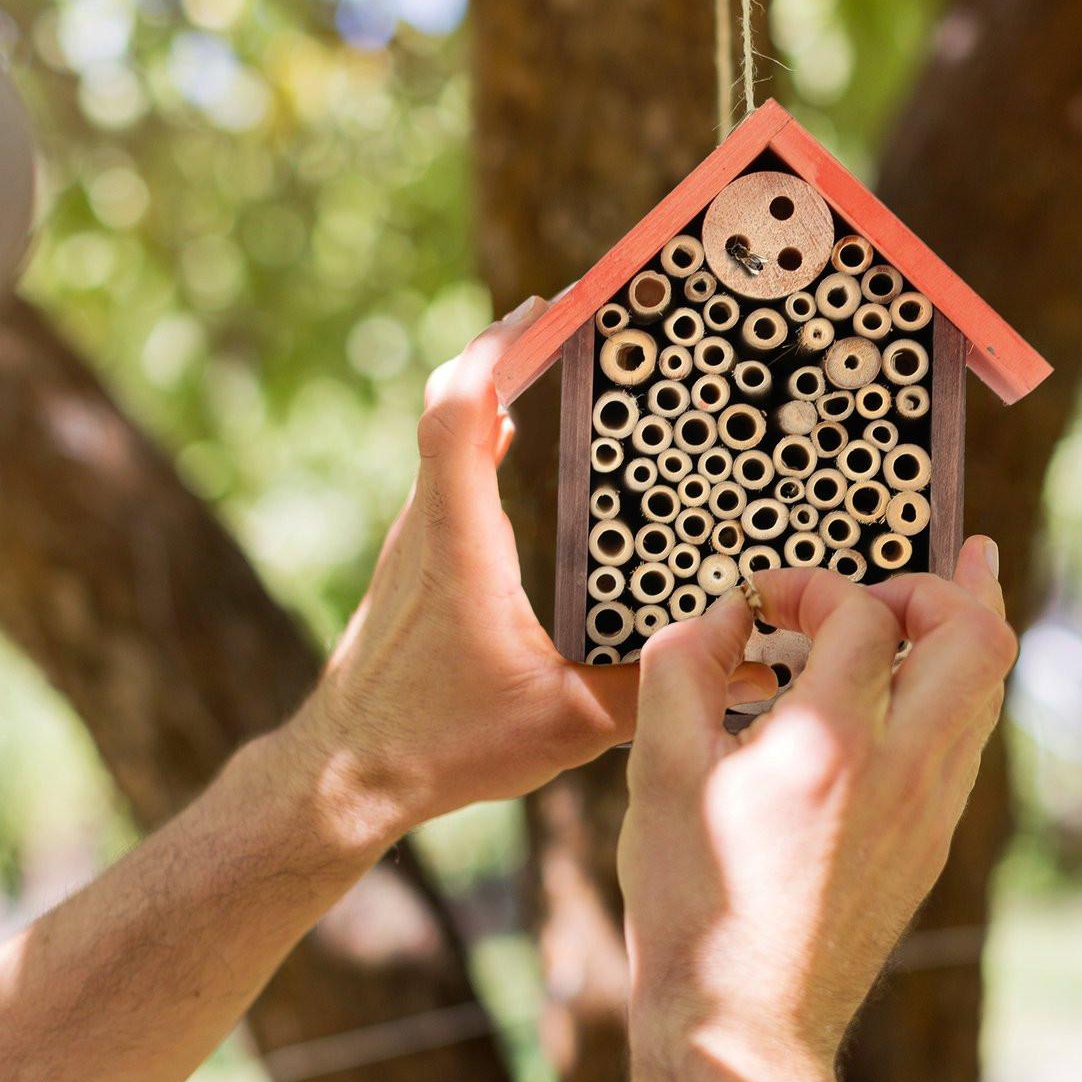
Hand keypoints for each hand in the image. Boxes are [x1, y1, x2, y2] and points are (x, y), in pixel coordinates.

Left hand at [292, 297, 773, 834]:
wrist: (345, 773)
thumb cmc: (438, 746)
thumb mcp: (562, 727)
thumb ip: (647, 693)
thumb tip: (737, 672)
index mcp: (459, 546)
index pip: (460, 415)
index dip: (497, 351)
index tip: (545, 308)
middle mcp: (426, 527)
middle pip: (451, 404)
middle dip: (508, 348)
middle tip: (570, 313)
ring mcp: (412, 541)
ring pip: (443, 434)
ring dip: (493, 386)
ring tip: (555, 354)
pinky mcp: (413, 561)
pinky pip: (444, 468)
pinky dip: (480, 431)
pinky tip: (518, 435)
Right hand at [619, 538, 1016, 1065]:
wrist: (742, 1020)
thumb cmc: (690, 899)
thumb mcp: (657, 772)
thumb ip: (681, 668)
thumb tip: (718, 616)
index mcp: (832, 744)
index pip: (862, 616)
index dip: (811, 585)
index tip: (761, 601)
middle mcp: (903, 772)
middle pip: (977, 639)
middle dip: (938, 587)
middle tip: (885, 580)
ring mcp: (928, 812)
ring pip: (985, 692)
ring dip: (955, 635)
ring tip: (925, 601)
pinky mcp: (928, 844)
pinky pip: (963, 741)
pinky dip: (943, 692)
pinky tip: (897, 693)